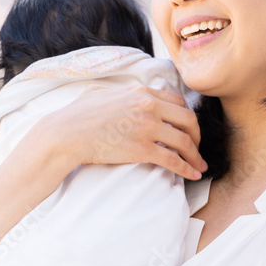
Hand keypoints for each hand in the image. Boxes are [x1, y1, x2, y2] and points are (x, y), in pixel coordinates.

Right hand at [30, 85, 205, 179]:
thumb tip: (120, 91)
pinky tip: (193, 175)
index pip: (177, 101)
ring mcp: (147, 128)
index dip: (186, 116)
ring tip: (199, 166)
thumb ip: (116, 90)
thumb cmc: (76, 114)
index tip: (186, 128)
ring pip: (185, 141)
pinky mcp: (142, 149)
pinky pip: (174, 160)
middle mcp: (148, 107)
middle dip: (197, 135)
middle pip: (188, 119)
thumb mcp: (99, 92)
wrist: (66, 133)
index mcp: (140, 92)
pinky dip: (187, 169)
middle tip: (196, 147)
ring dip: (196, 156)